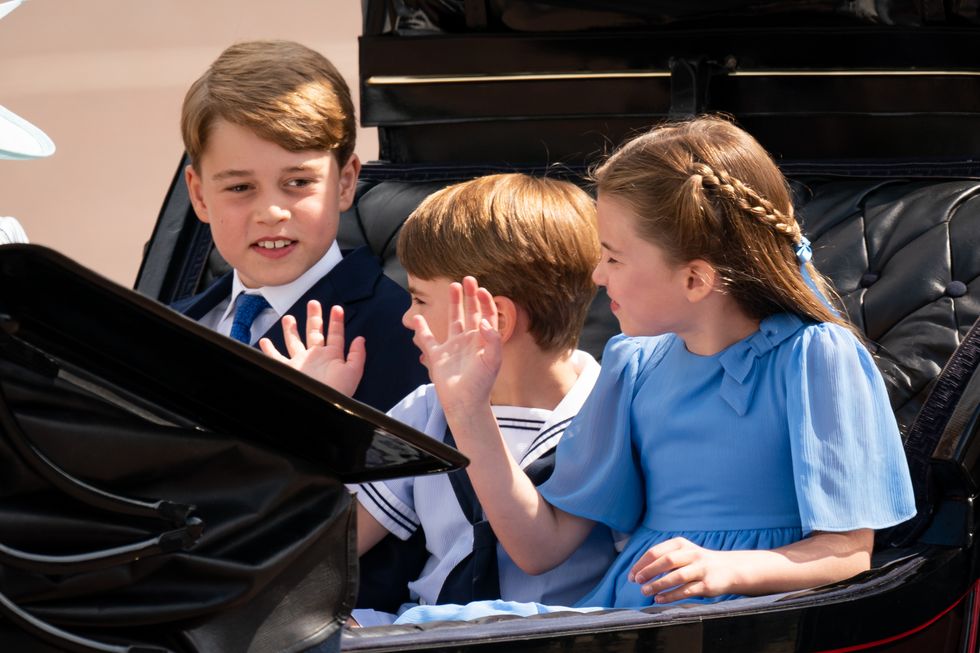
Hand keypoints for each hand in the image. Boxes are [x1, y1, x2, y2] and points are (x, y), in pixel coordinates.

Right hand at [259, 300, 364, 396]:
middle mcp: (315, 358)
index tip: (337, 308)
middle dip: (314, 318)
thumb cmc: (337, 393)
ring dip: (291, 329)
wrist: (319, 407)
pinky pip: (276, 358)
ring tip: (289, 318)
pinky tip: (264, 342)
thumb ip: (357, 355)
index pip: (335, 335)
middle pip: (314, 333)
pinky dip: (269, 350)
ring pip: (294, 342)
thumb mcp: (352, 372)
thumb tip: (360, 339)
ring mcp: (301, 363)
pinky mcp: (288, 370)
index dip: (337, 321)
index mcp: (332, 357)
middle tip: (313, 304)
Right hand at [411, 276, 501, 414]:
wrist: (464, 403)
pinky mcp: (438, 356)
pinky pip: (428, 339)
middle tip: (468, 278)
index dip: (485, 302)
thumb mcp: (492, 361)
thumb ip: (493, 340)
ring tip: (453, 286)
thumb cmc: (481, 384)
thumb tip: (484, 322)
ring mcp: (453, 347)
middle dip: (470, 296)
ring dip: (453, 304)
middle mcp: (469, 341)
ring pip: (453, 320)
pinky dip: (422, 329)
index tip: (481, 289)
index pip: (487, 315)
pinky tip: (417, 318)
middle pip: (471, 312)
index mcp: (484, 341)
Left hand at [629, 537, 738, 602]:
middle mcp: (691, 554)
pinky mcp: (707, 584)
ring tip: (645, 592)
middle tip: (637, 581)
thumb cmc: (697, 562)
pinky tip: (659, 599)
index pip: (656, 552)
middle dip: (649, 572)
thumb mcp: (682, 553)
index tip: (631, 575)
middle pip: (666, 561)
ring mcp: (701, 569)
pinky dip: (671, 596)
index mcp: (681, 544)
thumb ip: (664, 559)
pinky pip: (686, 590)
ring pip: (676, 576)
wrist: (729, 569)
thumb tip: (638, 572)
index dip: (642, 564)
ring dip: (658, 585)